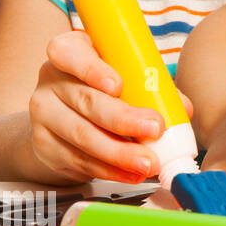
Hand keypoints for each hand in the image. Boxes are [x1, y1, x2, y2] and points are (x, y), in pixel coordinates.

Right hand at [27, 31, 186, 183]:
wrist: (65, 115)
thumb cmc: (103, 86)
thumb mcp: (124, 73)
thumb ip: (151, 85)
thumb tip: (182, 109)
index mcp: (69, 52)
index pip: (68, 53)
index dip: (92, 69)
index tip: (118, 86)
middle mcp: (51, 81)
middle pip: (85, 101)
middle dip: (123, 119)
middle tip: (154, 129)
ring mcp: (43, 115)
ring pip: (81, 136)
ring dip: (119, 153)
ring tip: (148, 162)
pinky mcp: (44, 145)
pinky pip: (79, 160)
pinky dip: (109, 170)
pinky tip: (130, 173)